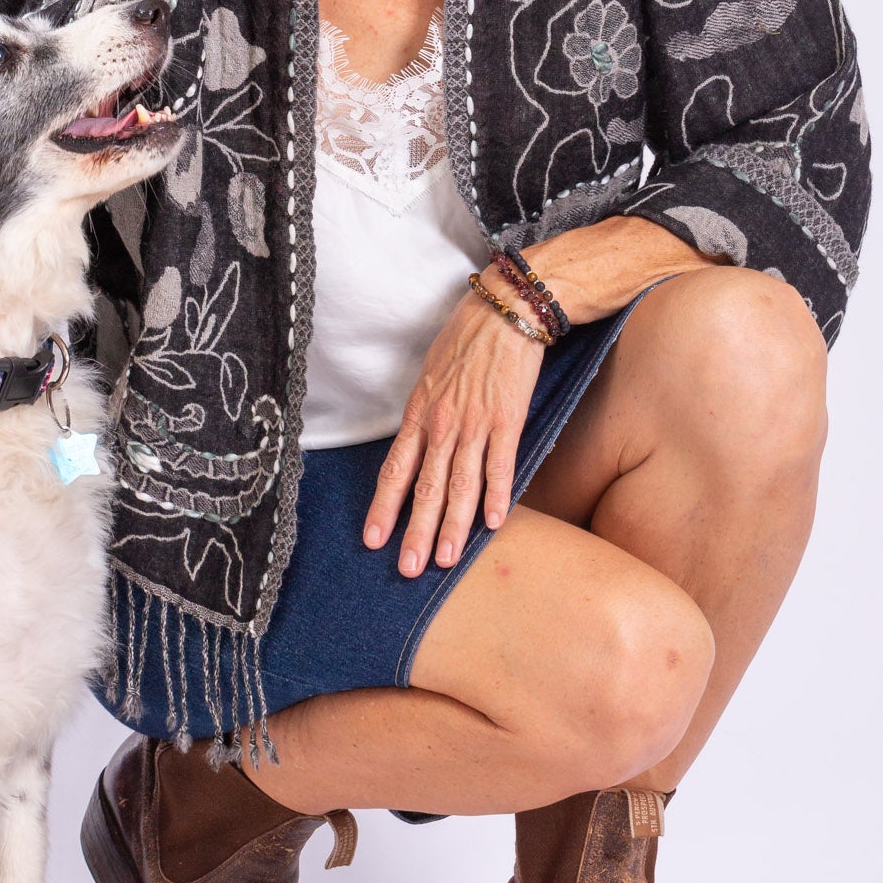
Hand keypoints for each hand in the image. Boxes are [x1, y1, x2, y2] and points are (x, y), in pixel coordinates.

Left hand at [362, 276, 545, 576]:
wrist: (506, 312)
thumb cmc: (466, 340)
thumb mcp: (431, 376)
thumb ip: (426, 415)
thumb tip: (420, 449)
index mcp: (419, 414)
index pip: (395, 469)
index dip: (384, 507)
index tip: (373, 539)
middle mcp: (443, 424)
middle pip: (425, 488)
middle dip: (416, 532)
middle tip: (408, 569)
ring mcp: (476, 424)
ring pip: (460, 485)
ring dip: (453, 526)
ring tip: (447, 560)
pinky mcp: (508, 420)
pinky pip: (500, 465)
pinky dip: (497, 496)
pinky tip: (494, 523)